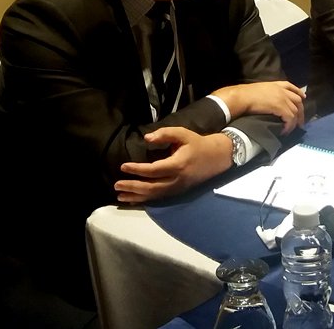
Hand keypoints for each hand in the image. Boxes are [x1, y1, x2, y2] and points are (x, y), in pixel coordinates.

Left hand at [114, 128, 232, 202]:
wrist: (217, 157)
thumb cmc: (197, 143)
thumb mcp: (183, 133)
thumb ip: (164, 133)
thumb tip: (146, 138)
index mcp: (178, 164)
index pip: (153, 170)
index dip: (137, 169)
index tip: (123, 166)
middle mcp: (177, 179)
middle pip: (151, 186)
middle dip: (133, 186)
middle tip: (116, 184)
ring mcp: (178, 188)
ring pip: (154, 195)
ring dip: (136, 196)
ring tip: (120, 195)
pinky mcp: (179, 191)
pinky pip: (159, 198)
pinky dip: (145, 199)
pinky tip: (133, 199)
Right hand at [212, 81, 305, 133]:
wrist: (242, 97)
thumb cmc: (246, 94)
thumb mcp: (261, 89)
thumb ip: (268, 93)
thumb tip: (269, 101)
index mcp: (277, 84)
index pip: (292, 87)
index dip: (299, 92)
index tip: (303, 98)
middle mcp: (282, 90)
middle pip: (297, 100)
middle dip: (300, 111)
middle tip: (300, 121)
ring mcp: (282, 98)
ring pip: (295, 111)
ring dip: (295, 121)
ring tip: (291, 129)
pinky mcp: (281, 107)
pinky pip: (290, 118)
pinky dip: (289, 125)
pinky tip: (285, 130)